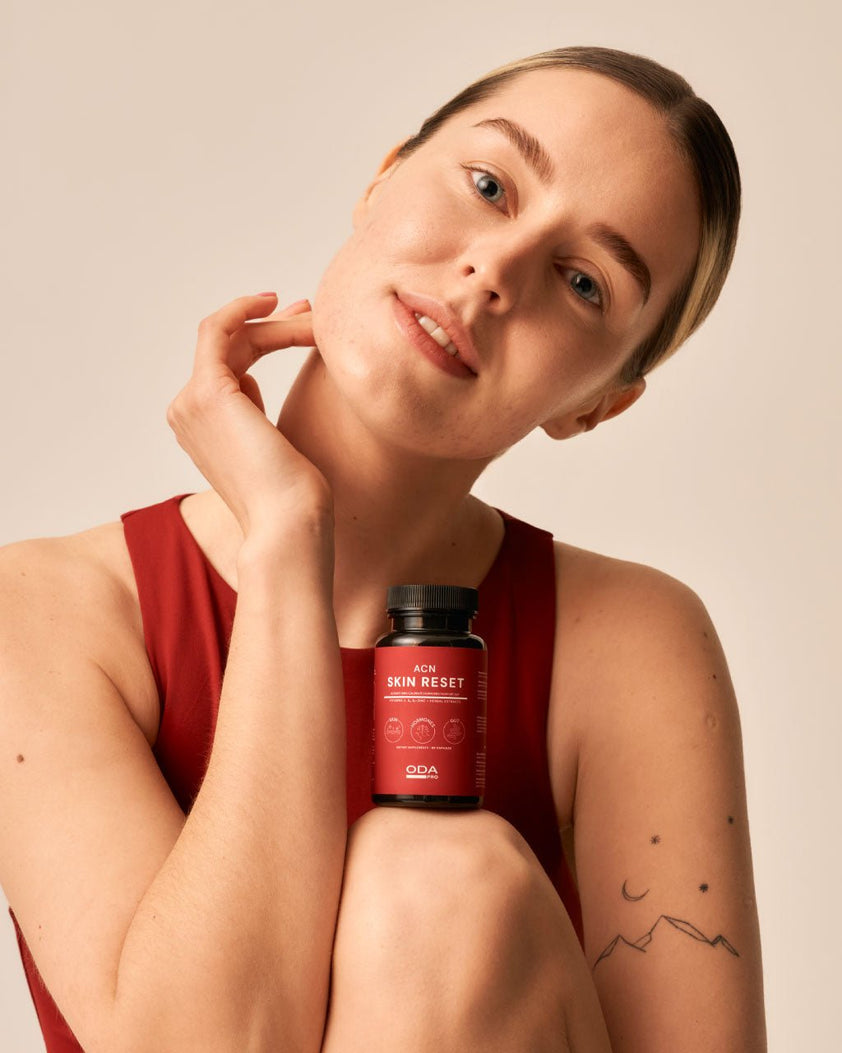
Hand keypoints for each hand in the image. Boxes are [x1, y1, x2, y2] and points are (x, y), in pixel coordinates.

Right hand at [167, 293, 331, 540]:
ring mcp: (191, 402)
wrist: (288, 526)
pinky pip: (219, 330)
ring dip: (276, 325)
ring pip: (230, 337)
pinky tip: (276, 304)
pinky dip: (245, 310)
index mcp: (204, 428)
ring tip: (316, 323)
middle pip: (231, 348)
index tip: (304, 326)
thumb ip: (261, 414)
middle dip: (274, 325)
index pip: (231, 366)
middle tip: (313, 313)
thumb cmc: (294, 500)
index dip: (267, 338)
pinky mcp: (207, 392)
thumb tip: (264, 381)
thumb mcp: (277, 445)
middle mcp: (188, 413)